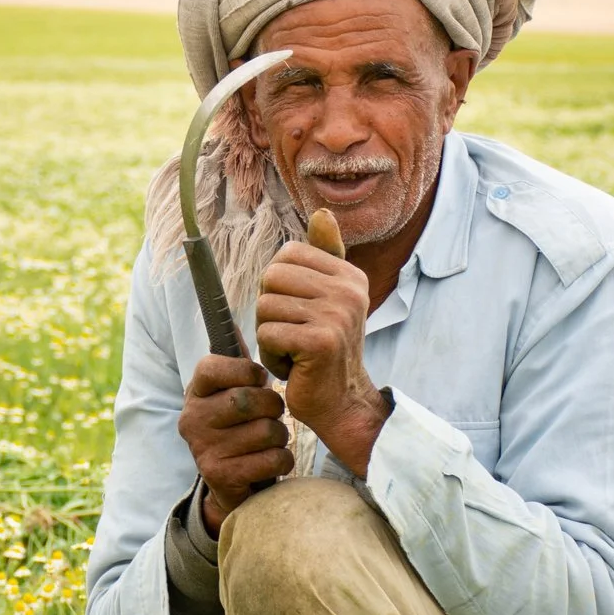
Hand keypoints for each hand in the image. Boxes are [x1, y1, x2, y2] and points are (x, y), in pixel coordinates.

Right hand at [178, 354, 291, 532]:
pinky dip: (282, 460)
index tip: (259, 381)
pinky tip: (272, 461)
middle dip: (273, 407)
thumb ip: (235, 363)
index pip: (213, 366)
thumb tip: (232, 321)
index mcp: (195, 392)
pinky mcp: (220, 475)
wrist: (230, 486)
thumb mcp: (230, 393)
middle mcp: (192, 418)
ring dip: (280, 436)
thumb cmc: (238, 430)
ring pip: (266, 431)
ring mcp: (203, 448)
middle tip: (273, 414)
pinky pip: (272, 459)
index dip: (246, 371)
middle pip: (248, 399)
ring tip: (272, 440)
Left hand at [255, 243, 390, 474]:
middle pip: (271, 278)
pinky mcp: (321, 341)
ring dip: (269, 335)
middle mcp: (348, 291)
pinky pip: (267, 333)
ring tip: (294, 352)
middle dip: (270, 310)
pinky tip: (293, 367)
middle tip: (292, 335)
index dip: (278, 286)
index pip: (286, 256)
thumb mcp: (328, 298)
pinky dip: (271, 356)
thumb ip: (324, 255)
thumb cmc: (325, 350)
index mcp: (349, 275)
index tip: (299, 312)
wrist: (341, 402)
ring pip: (265, 307)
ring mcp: (337, 315)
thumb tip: (323, 212)